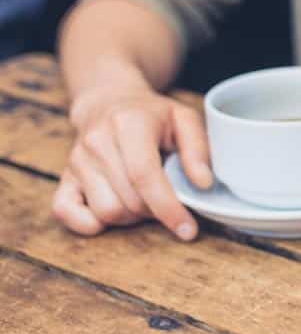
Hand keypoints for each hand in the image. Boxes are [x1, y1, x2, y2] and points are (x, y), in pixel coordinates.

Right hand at [53, 87, 212, 239]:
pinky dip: (91, 223)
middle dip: (156, 211)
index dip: (168, 207)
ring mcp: (76, 161)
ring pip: (106, 212)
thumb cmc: (153, 116)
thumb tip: (203, 184)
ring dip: (132, 217)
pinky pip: (67, 212)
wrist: (109, 103)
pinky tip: (114, 214)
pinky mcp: (64, 177)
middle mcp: (97, 142)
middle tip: (167, 200)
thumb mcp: (184, 119)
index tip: (188, 230)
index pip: (144, 175)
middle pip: (128, 200)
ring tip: (144, 199)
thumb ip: (199, 150)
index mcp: (128, 124)